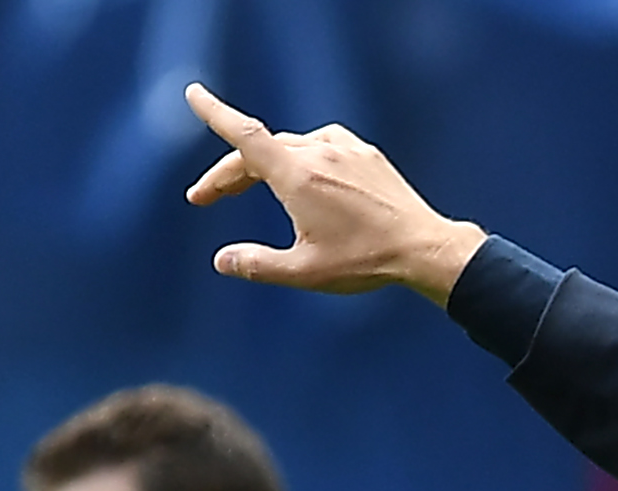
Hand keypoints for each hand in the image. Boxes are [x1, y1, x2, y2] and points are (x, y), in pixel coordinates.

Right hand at [181, 83, 486, 303]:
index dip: (214, 113)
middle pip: (260, 150)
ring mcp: (346, 151)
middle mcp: (319, 154)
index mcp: (296, 176)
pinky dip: (304, 155)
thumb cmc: (367, 261)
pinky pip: (325, 144)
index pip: (243, 136)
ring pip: (291, 146)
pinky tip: (306, 171)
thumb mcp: (305, 271)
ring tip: (253, 186)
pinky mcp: (367, 155)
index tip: (193, 93)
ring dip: (266, 163)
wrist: (424, 249)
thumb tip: (222, 261)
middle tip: (207, 197)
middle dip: (229, 173)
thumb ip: (258, 265)